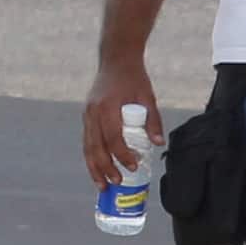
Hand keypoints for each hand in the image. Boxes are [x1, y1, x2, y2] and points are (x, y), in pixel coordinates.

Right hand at [82, 60, 163, 187]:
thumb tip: (158, 143)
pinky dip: (91, 157)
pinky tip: (97, 169)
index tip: (133, 165)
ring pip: (88, 147)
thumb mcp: (147, 97)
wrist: (115, 59)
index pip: (113, 137)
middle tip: (116, 182)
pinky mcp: (87, 116)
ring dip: (94, 167)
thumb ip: (153, 120)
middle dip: (105, 167)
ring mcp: (87, 114)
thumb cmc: (133, 78)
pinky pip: (87, 141)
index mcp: (107, 107)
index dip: (122, 154)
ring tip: (102, 184)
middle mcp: (93, 112)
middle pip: (96, 147)